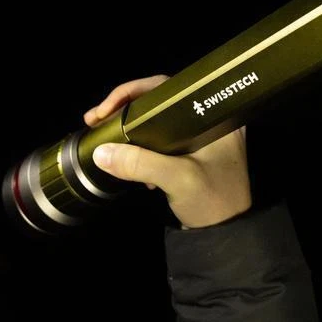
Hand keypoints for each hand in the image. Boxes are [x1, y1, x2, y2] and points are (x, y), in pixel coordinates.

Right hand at [84, 75, 251, 228]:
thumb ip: (140, 164)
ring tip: (100, 131)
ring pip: (155, 117)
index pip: (170, 87)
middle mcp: (208, 118)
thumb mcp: (177, 180)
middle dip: (124, 107)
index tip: (107, 108)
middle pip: (159, 100)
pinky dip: (138, 141)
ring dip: (127, 124)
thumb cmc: (212, 202)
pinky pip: (158, 135)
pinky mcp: (189, 151)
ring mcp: (198, 134)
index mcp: (214, 114)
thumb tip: (101, 151)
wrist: (225, 234)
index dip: (134, 91)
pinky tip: (124, 156)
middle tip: (96, 118)